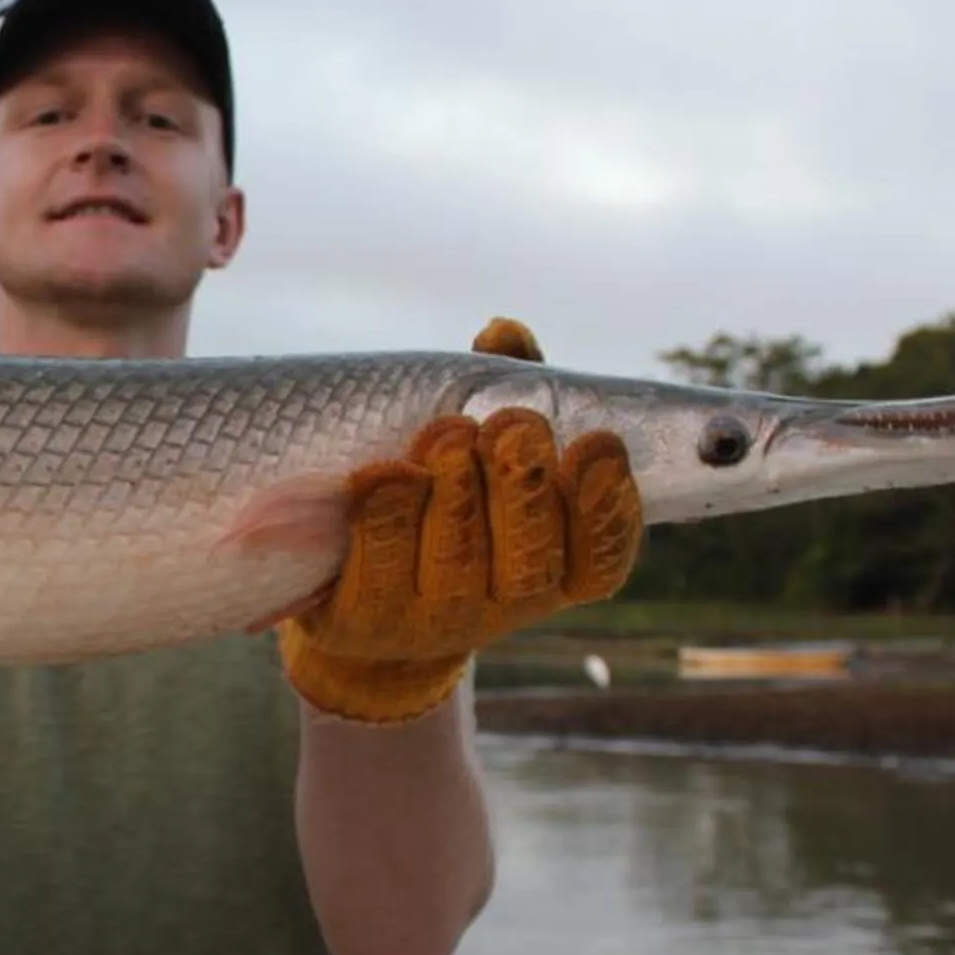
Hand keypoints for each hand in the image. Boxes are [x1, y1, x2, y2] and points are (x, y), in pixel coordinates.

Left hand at [278, 317, 642, 724]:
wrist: (348, 584)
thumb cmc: (437, 494)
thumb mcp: (481, 441)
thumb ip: (505, 384)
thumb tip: (502, 332)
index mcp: (556, 567)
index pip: (603, 555)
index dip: (606, 505)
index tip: (595, 444)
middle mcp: (503, 603)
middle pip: (530, 556)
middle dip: (521, 483)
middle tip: (510, 426)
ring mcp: (433, 620)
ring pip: (456, 563)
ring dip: (455, 494)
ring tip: (447, 433)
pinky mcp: (362, 622)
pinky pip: (377, 570)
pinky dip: (384, 517)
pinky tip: (382, 475)